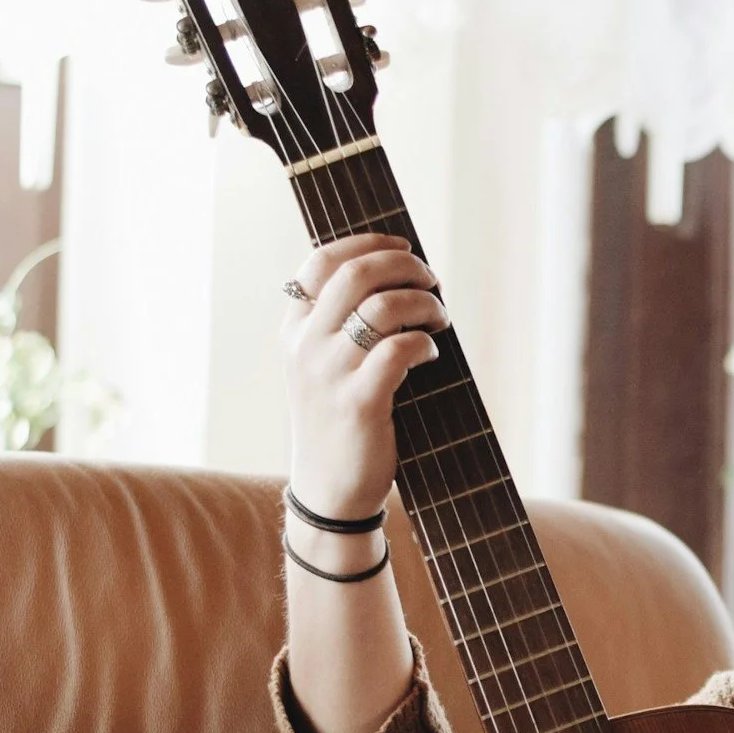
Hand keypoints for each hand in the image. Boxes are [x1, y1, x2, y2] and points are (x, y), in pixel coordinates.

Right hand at [282, 233, 448, 518]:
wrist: (330, 490)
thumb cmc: (338, 421)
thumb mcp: (324, 367)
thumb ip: (343, 324)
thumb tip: (399, 277)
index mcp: (295, 329)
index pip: (321, 261)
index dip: (367, 242)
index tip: (402, 245)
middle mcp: (306, 345)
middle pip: (356, 273)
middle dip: (405, 265)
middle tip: (432, 280)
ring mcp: (329, 373)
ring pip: (382, 308)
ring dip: (423, 304)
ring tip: (438, 319)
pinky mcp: (359, 403)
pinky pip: (398, 350)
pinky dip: (423, 344)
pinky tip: (430, 354)